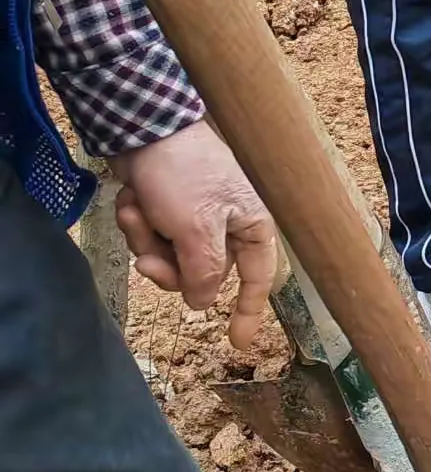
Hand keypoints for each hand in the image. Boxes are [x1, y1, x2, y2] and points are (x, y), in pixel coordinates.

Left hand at [112, 118, 279, 350]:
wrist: (144, 128)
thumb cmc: (184, 175)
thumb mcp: (198, 230)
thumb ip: (205, 273)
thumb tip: (202, 302)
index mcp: (250, 224)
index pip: (258, 277)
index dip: (249, 311)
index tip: (237, 343)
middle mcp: (228, 223)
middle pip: (200, 274)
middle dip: (167, 267)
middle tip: (146, 262)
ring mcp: (196, 216)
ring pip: (170, 257)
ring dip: (146, 240)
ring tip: (136, 212)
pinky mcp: (168, 209)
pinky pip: (153, 237)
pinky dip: (137, 224)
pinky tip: (131, 202)